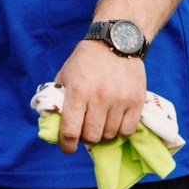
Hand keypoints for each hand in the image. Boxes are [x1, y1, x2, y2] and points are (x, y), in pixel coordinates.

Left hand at [52, 36, 146, 150]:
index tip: (67, 148)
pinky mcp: (136, 101)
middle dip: (86, 137)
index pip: (71, 131)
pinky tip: (115, 120)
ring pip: (110, 135)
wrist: (116, 41)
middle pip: (92, 137)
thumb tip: (52, 123)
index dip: (67, 145)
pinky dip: (120, 130)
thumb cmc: (86, 60)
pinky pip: (127, 130)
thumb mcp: (64, 75)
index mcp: (78, 92)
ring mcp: (120, 100)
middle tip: (86, 129)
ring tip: (101, 121)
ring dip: (103, 133)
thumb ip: (58, 99)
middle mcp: (99, 98)